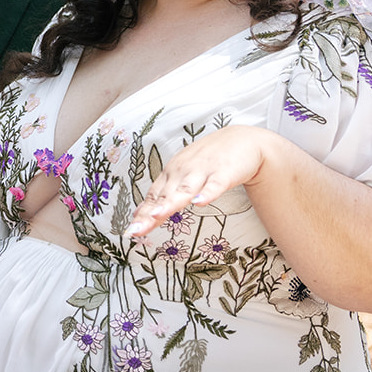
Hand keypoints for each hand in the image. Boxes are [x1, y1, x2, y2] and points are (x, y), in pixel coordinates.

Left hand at [125, 124, 271, 237]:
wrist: (241, 140)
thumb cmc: (207, 160)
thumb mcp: (182, 175)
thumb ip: (163, 194)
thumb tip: (141, 214)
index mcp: (171, 173)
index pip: (153, 196)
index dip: (142, 214)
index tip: (131, 231)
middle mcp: (183, 171)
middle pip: (164, 195)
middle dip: (150, 213)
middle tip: (136, 230)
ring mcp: (203, 170)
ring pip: (185, 189)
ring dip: (171, 202)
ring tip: (158, 215)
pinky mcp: (224, 172)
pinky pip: (215, 184)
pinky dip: (207, 193)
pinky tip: (200, 202)